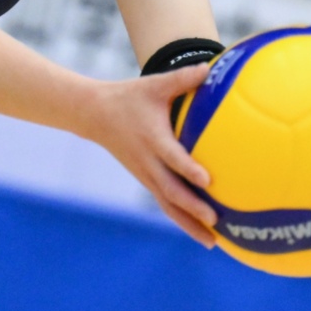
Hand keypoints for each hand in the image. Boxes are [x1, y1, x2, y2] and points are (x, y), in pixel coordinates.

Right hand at [84, 64, 216, 245]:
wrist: (95, 116)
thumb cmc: (130, 97)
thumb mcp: (154, 85)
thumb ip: (183, 79)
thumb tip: (211, 67)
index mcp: (152, 139)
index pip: (172, 157)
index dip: (188, 169)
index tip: (207, 180)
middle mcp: (148, 162)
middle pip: (171, 191)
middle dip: (192, 208)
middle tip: (215, 219)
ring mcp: (145, 175)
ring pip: (168, 205)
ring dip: (189, 224)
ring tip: (213, 243)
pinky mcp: (146, 181)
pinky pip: (165, 205)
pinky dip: (182, 220)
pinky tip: (202, 232)